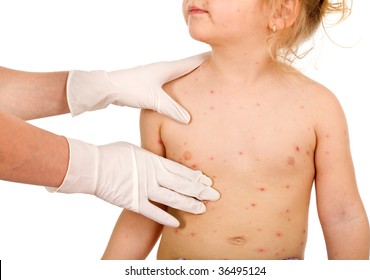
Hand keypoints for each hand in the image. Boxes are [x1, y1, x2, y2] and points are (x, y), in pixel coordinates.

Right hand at [47, 138, 219, 226]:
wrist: (93, 167)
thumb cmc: (113, 154)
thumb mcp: (137, 150)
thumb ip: (152, 156)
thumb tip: (161, 157)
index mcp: (155, 160)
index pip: (181, 170)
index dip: (196, 176)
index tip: (208, 180)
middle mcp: (153, 175)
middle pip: (182, 184)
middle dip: (200, 190)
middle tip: (215, 196)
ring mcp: (144, 189)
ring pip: (173, 199)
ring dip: (188, 204)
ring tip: (202, 209)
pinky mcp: (134, 202)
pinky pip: (153, 212)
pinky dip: (166, 218)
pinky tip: (178, 223)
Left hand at [67, 52, 209, 122]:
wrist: (108, 88)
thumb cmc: (131, 88)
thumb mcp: (155, 100)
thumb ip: (173, 109)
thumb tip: (189, 120)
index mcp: (169, 68)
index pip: (195, 62)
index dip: (209, 62)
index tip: (224, 63)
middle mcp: (165, 70)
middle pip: (190, 70)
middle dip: (204, 74)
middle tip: (219, 78)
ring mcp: (158, 77)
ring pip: (181, 79)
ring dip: (192, 83)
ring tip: (205, 90)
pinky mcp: (152, 86)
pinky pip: (173, 87)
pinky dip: (181, 91)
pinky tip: (183, 100)